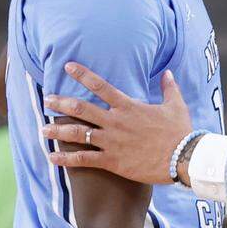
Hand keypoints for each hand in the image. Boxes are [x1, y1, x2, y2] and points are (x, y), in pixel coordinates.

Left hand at [41, 63, 192, 183]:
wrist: (183, 157)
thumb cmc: (180, 131)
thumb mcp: (176, 105)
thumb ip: (169, 88)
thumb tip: (167, 73)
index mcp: (129, 107)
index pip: (101, 86)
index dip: (83, 75)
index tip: (68, 67)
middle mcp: (116, 122)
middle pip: (81, 109)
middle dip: (61, 103)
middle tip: (47, 100)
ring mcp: (112, 142)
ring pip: (78, 134)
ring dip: (57, 131)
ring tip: (43, 129)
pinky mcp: (112, 161)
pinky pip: (84, 159)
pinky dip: (66, 159)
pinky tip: (52, 158)